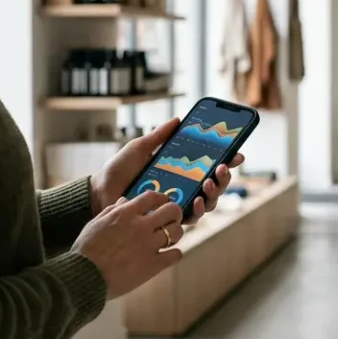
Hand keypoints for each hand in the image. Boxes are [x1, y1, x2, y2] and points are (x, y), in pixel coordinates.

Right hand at [73, 190, 184, 298]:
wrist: (85, 276)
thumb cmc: (85, 250)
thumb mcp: (95, 223)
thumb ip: (112, 210)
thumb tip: (125, 200)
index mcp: (125, 213)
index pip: (152, 197)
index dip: (162, 198)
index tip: (163, 202)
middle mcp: (141, 226)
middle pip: (171, 210)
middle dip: (174, 213)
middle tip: (171, 219)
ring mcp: (149, 245)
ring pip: (177, 231)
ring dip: (176, 233)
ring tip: (170, 238)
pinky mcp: (153, 265)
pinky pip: (176, 254)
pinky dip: (174, 254)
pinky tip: (168, 256)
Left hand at [91, 117, 246, 224]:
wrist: (100, 192)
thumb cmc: (118, 171)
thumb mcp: (140, 147)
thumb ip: (159, 135)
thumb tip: (179, 119)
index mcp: (180, 170)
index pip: (209, 165)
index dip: (226, 159)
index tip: (236, 152)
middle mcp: (183, 187)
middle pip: (214, 184)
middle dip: (224, 176)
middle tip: (222, 168)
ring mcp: (178, 203)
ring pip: (208, 202)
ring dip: (215, 192)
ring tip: (210, 183)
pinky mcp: (170, 219)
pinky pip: (192, 217)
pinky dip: (199, 209)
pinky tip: (197, 200)